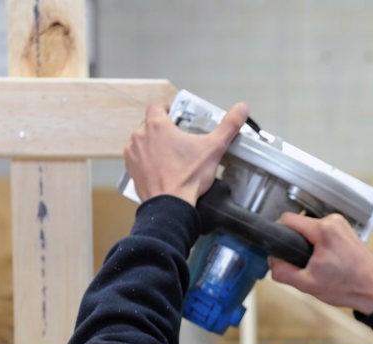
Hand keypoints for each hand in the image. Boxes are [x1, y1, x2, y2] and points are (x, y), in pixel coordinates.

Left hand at [124, 101, 248, 205]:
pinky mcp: (131, 170)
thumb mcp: (213, 148)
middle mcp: (140, 137)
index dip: (167, 111)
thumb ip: (228, 126)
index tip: (177, 118)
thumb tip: (241, 109)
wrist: (171, 206)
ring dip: (153, 145)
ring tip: (170, 156)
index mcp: (157, 126)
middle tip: (178, 140)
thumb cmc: (187, 177)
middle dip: (162, 130)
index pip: (157, 107)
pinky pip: (137, 159)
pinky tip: (161, 169)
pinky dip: (147, 161)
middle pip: (149, 124)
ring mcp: (133, 154)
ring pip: (142, 141)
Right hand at [269, 212, 372, 314]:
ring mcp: (341, 224)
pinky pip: (323, 232)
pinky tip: (325, 261)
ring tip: (316, 265)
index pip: (287, 219)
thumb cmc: (348, 287)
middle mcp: (333, 221)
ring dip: (307, 245)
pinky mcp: (346, 230)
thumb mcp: (306, 284)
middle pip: (299, 224)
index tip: (280, 249)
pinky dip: (319, 245)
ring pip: (310, 229)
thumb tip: (272, 260)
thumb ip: (282, 271)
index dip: (279, 234)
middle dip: (295, 243)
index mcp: (323, 229)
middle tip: (302, 264)